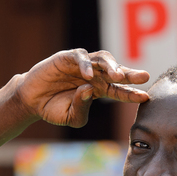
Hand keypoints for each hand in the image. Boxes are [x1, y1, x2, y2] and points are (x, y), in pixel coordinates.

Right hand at [15, 48, 149, 127]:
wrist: (31, 101)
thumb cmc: (53, 109)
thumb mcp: (71, 117)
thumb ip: (81, 108)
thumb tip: (89, 90)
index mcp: (98, 90)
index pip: (118, 91)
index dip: (131, 93)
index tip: (145, 97)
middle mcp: (93, 75)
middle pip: (116, 71)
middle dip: (130, 74)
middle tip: (143, 76)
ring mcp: (81, 65)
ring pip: (102, 59)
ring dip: (111, 66)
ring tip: (117, 75)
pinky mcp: (66, 58)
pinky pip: (80, 58)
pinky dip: (85, 65)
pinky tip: (87, 75)